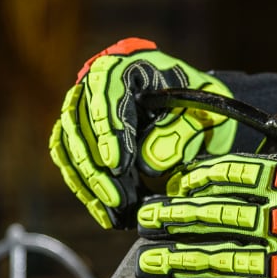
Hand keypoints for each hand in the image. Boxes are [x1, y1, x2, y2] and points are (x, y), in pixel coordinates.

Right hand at [49, 38, 234, 228]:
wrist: (195, 109)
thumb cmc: (202, 104)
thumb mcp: (207, 112)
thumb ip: (182, 131)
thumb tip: (148, 164)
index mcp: (130, 64)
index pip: (107, 90)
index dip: (109, 129)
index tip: (118, 164)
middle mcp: (97, 82)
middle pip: (80, 122)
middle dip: (97, 168)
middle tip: (117, 201)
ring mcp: (83, 107)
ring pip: (70, 145)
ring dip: (89, 183)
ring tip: (113, 213)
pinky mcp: (79, 133)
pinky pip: (69, 160)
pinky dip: (84, 188)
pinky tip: (103, 213)